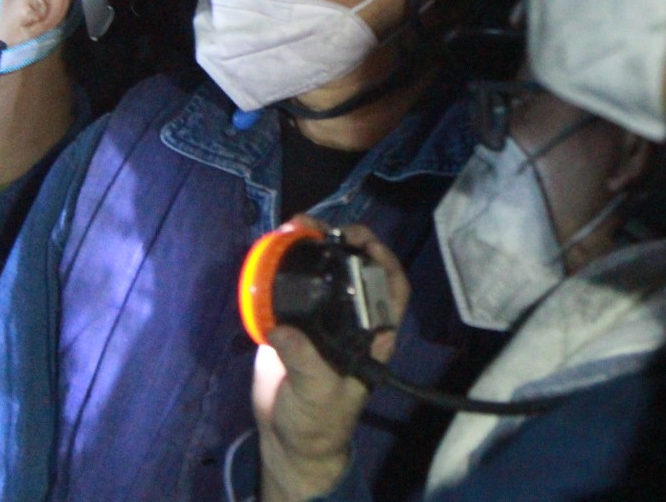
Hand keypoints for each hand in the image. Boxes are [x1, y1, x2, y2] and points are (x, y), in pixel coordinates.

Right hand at [253, 217, 410, 501]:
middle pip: (356, 271)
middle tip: (327, 228)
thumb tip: (283, 330)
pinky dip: (283, 264)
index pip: (392, 291)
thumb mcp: (319, 394)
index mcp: (370, 336)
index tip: (366, 243)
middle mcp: (350, 321)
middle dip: (345, 244)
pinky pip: (290, 287)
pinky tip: (274, 247)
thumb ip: (306, 363)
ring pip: (324, 273)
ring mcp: (320, 320)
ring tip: (297, 225)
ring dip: (312, 246)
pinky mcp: (291, 323)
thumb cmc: (318, 421)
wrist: (287, 440)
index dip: (386, 263)